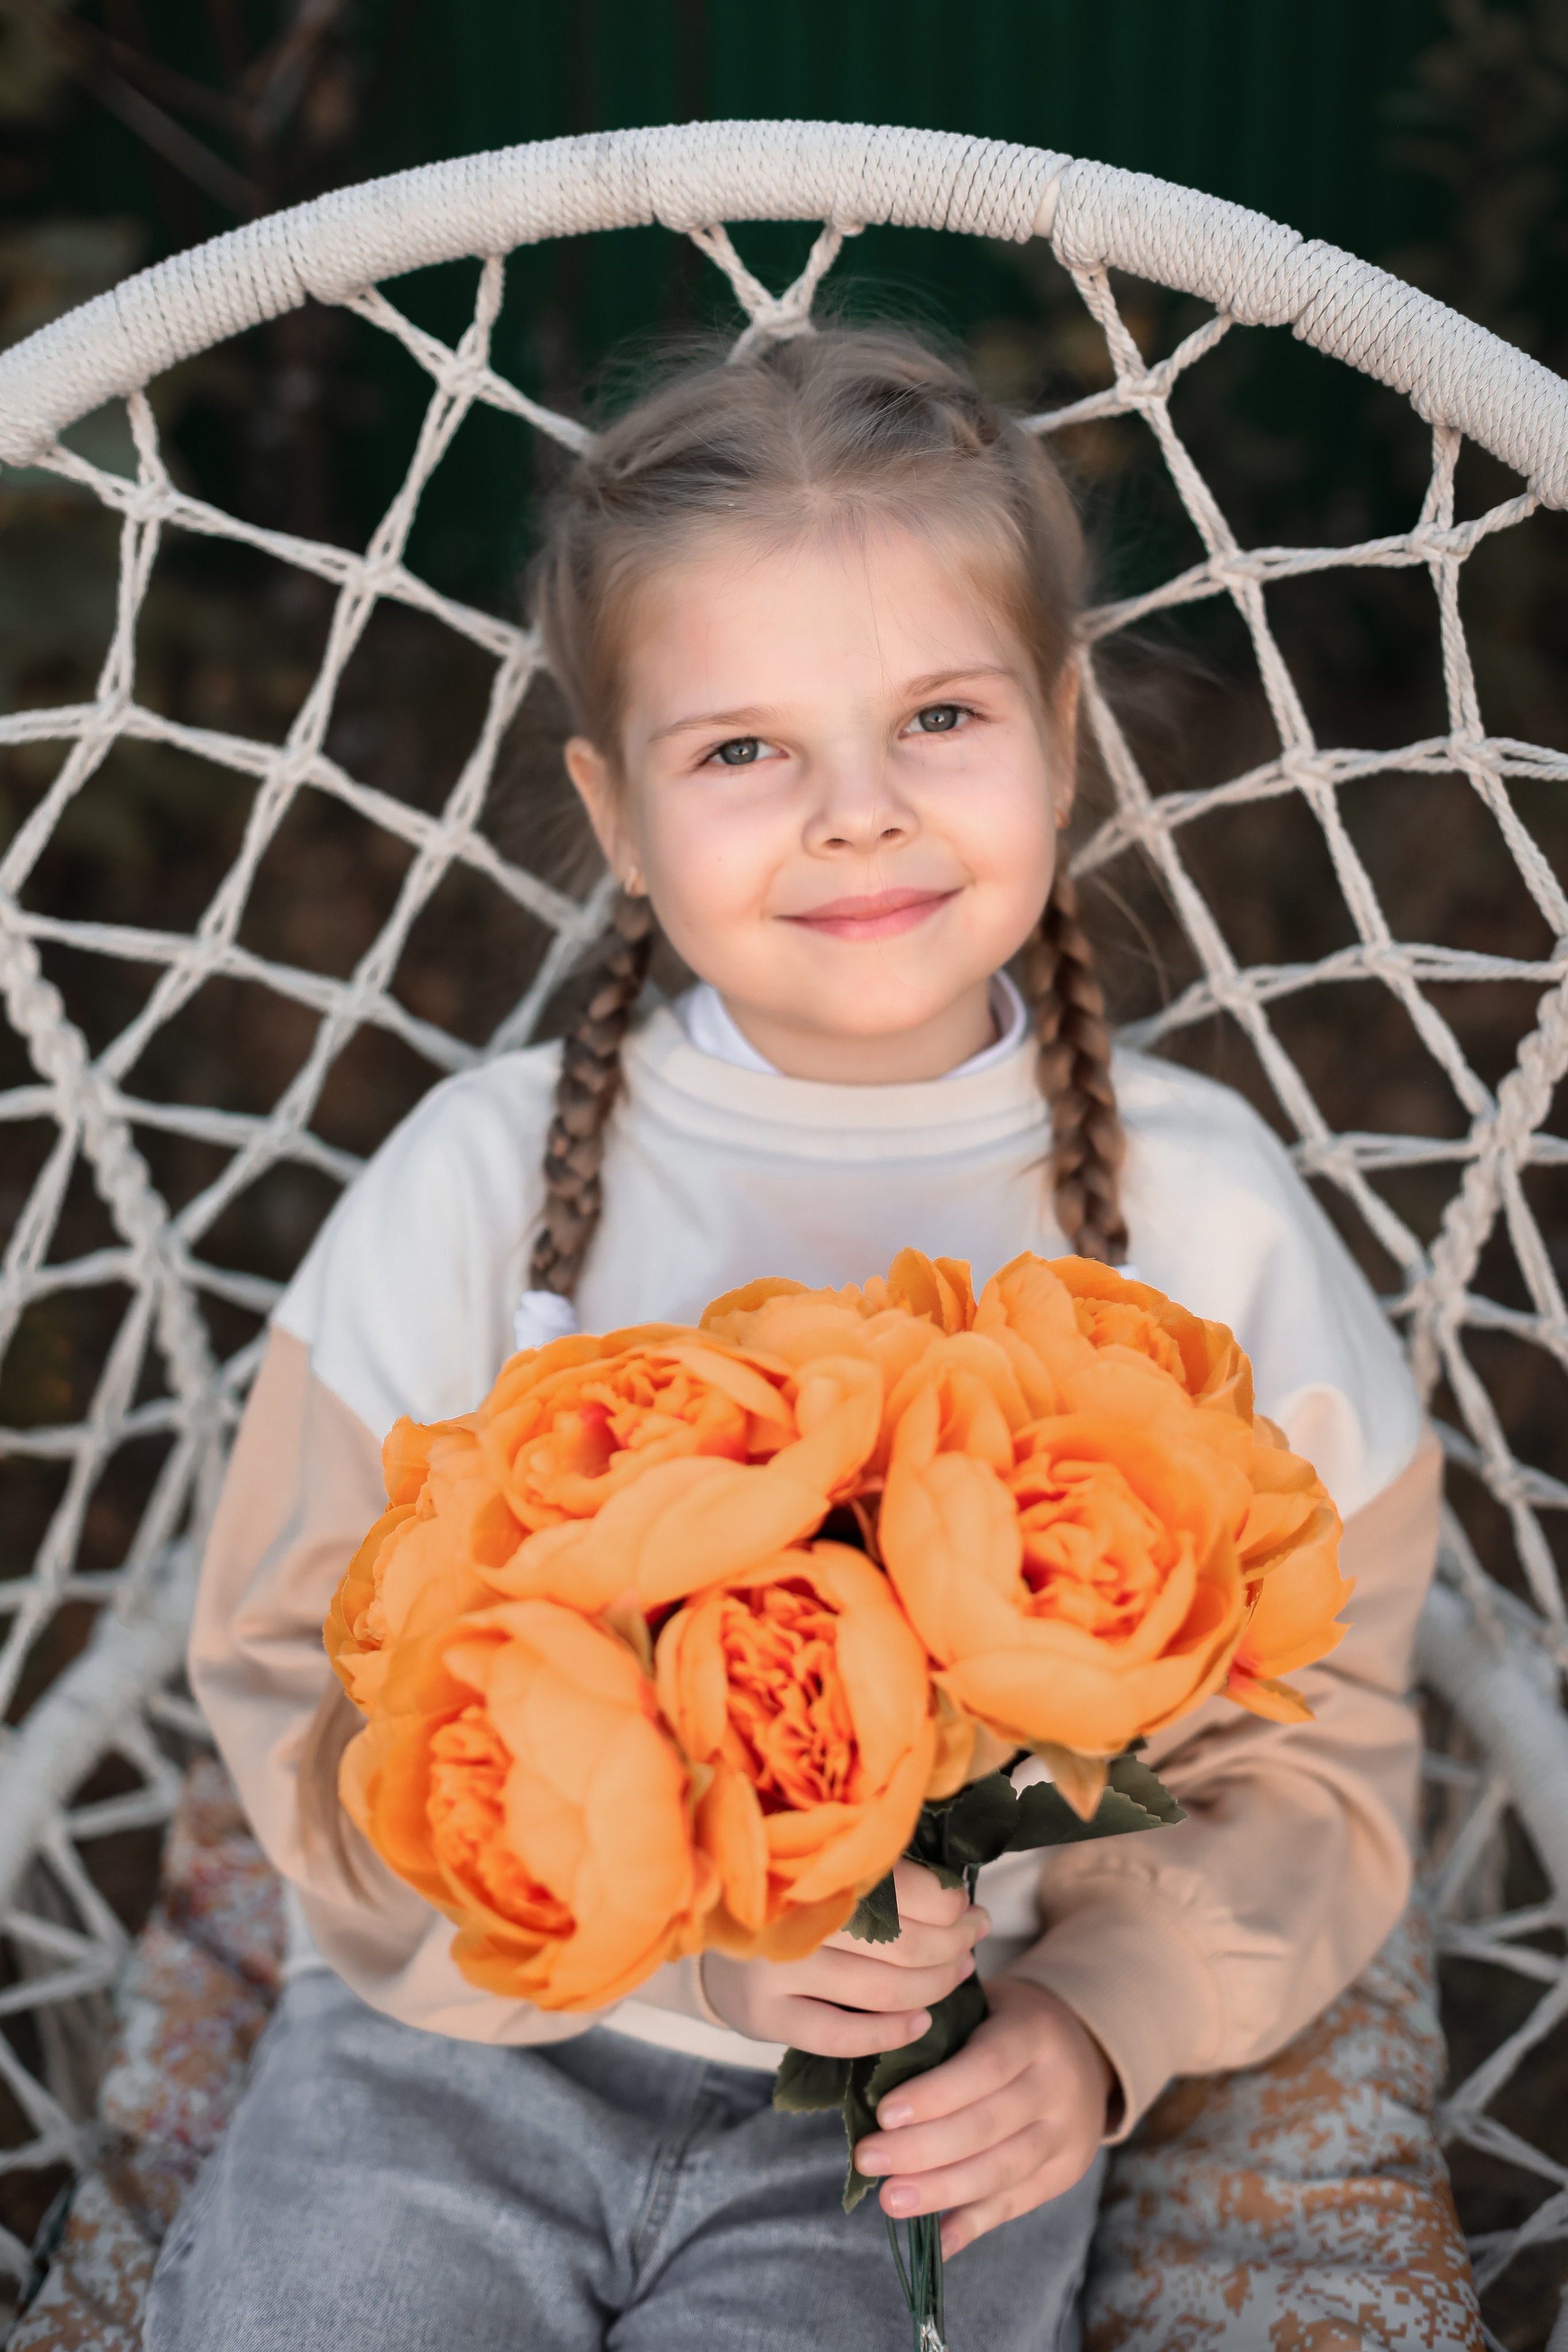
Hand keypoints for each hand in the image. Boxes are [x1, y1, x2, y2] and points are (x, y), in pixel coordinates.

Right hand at [702, 1861, 988, 2058]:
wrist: (718, 1950)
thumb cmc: (792, 1907)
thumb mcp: (827, 1875)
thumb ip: (880, 1878)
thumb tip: (960, 1897)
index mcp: (812, 1867)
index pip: (905, 1889)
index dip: (951, 1904)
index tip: (970, 1909)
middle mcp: (792, 1915)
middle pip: (902, 1943)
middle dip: (953, 1945)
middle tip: (974, 1940)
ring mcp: (775, 1969)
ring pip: (881, 1990)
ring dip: (934, 1987)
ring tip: (958, 1975)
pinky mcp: (766, 2016)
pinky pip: (842, 2036)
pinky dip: (890, 2034)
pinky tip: (921, 2024)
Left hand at [853, 1975, 1113, 2256]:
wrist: (1084, 2050)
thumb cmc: (1009, 2023)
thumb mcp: (987, 2004)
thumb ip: (944, 2030)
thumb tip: (874, 2070)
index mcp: (1034, 2032)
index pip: (984, 2067)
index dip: (934, 2094)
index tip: (883, 2114)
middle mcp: (1058, 2084)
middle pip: (988, 2126)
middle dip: (923, 2149)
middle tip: (869, 2159)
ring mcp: (1067, 2134)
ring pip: (1002, 2171)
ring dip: (942, 2190)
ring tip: (891, 2199)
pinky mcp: (1065, 2173)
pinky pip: (1017, 2204)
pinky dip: (974, 2224)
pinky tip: (938, 2240)